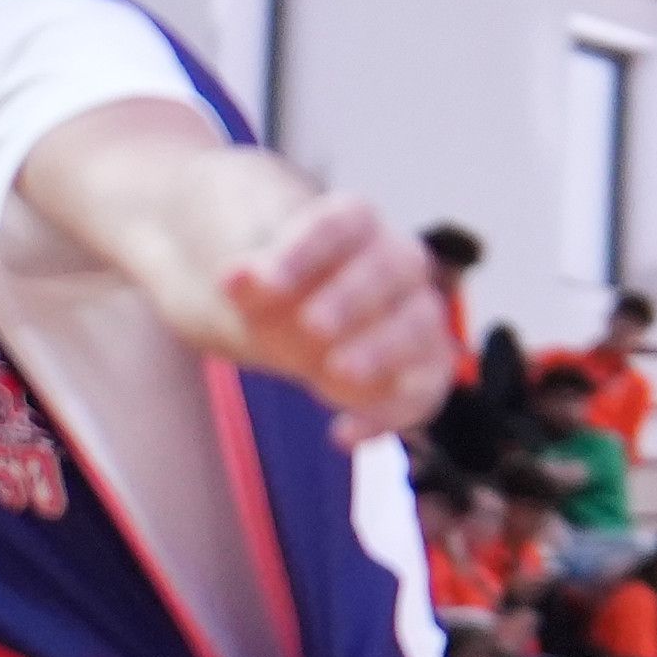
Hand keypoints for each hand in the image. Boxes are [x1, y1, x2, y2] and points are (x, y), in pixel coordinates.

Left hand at [166, 186, 455, 430]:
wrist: (279, 312)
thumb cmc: (271, 283)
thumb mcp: (250, 280)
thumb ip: (247, 281)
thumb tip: (236, 278)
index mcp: (352, 224)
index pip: (344, 222)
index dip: (308, 251)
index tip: (264, 282)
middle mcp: (393, 263)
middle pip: (393, 267)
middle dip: (354, 298)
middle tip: (311, 326)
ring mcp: (410, 315)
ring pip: (420, 325)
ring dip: (384, 350)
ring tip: (337, 373)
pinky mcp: (414, 370)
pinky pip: (421, 390)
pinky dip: (389, 414)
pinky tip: (343, 434)